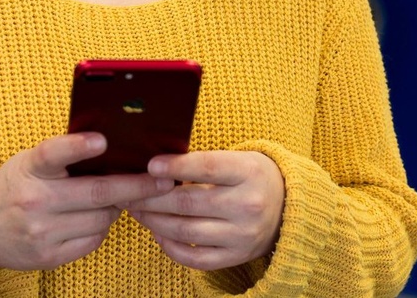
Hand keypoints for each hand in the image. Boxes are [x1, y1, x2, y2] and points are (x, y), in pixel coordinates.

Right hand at [0, 132, 174, 270]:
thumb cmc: (14, 183)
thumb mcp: (29, 161)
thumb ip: (62, 155)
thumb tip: (112, 147)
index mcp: (29, 167)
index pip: (53, 152)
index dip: (78, 146)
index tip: (103, 140)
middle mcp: (34, 200)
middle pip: (95, 192)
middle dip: (135, 186)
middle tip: (163, 181)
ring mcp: (41, 231)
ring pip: (101, 219)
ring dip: (118, 206)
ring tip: (121, 195)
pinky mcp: (48, 256)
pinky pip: (92, 240)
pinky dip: (103, 227)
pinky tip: (98, 216)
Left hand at [126, 150, 283, 270]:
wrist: (288, 207)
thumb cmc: (250, 175)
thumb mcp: (236, 158)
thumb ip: (202, 161)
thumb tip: (156, 163)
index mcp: (247, 173)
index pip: (206, 167)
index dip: (176, 166)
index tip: (149, 165)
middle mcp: (247, 206)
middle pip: (188, 202)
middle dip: (151, 197)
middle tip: (127, 191)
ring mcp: (242, 236)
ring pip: (186, 231)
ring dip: (154, 221)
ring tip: (135, 210)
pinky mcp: (236, 257)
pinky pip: (196, 258)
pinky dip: (172, 248)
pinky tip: (157, 234)